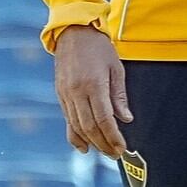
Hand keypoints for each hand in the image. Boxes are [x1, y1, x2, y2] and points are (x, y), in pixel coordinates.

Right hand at [53, 25, 131, 157]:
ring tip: (104, 152)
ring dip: (91, 142)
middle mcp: (76, 92)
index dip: (113, 136)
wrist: (73, 32)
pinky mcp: (60, 95)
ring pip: (77, 126)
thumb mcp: (116, 67)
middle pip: (90, 127)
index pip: (104, 119)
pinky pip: (68, 120)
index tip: (122, 148)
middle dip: (103, 144)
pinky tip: (84, 146)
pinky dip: (75, 135)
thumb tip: (126, 119)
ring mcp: (65, 95)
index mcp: (93, 84)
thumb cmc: (99, 47)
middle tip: (115, 155)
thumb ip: (119, 96)